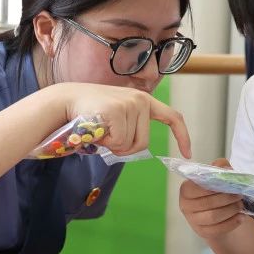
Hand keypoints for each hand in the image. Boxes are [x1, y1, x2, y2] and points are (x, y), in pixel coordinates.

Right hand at [50, 83, 191, 157]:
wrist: (65, 101)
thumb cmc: (90, 114)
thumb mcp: (118, 117)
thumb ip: (131, 127)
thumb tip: (139, 149)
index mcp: (144, 101)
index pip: (172, 117)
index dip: (182, 136)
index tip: (187, 153)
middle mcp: (141, 99)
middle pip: (143, 143)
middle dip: (124, 148)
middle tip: (106, 136)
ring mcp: (130, 104)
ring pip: (129, 145)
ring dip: (111, 144)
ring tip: (99, 128)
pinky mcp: (118, 110)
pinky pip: (118, 142)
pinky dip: (105, 142)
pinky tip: (95, 128)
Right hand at [179, 158, 246, 240]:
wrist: (216, 211)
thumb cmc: (215, 190)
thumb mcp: (217, 175)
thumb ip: (220, 167)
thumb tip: (226, 168)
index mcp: (186, 190)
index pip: (196, 188)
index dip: (213, 187)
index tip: (229, 185)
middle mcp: (185, 206)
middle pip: (207, 203)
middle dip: (226, 199)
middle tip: (239, 195)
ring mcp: (193, 221)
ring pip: (213, 217)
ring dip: (230, 210)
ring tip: (240, 205)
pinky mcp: (202, 232)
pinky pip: (217, 229)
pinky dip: (231, 223)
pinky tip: (241, 217)